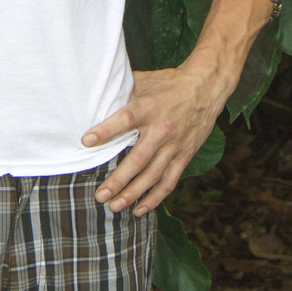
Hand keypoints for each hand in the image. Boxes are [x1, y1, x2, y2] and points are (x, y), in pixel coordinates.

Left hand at [81, 66, 222, 216]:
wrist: (205, 88)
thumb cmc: (168, 83)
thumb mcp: (144, 81)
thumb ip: (122, 92)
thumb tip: (97, 96)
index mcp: (148, 107)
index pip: (124, 119)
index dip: (106, 131)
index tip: (86, 141)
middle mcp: (161, 129)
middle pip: (137, 159)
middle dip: (118, 180)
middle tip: (100, 195)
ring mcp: (174, 145)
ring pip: (152, 176)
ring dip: (133, 194)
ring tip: (115, 206)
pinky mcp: (184, 156)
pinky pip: (169, 181)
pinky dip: (155, 198)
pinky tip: (140, 209)